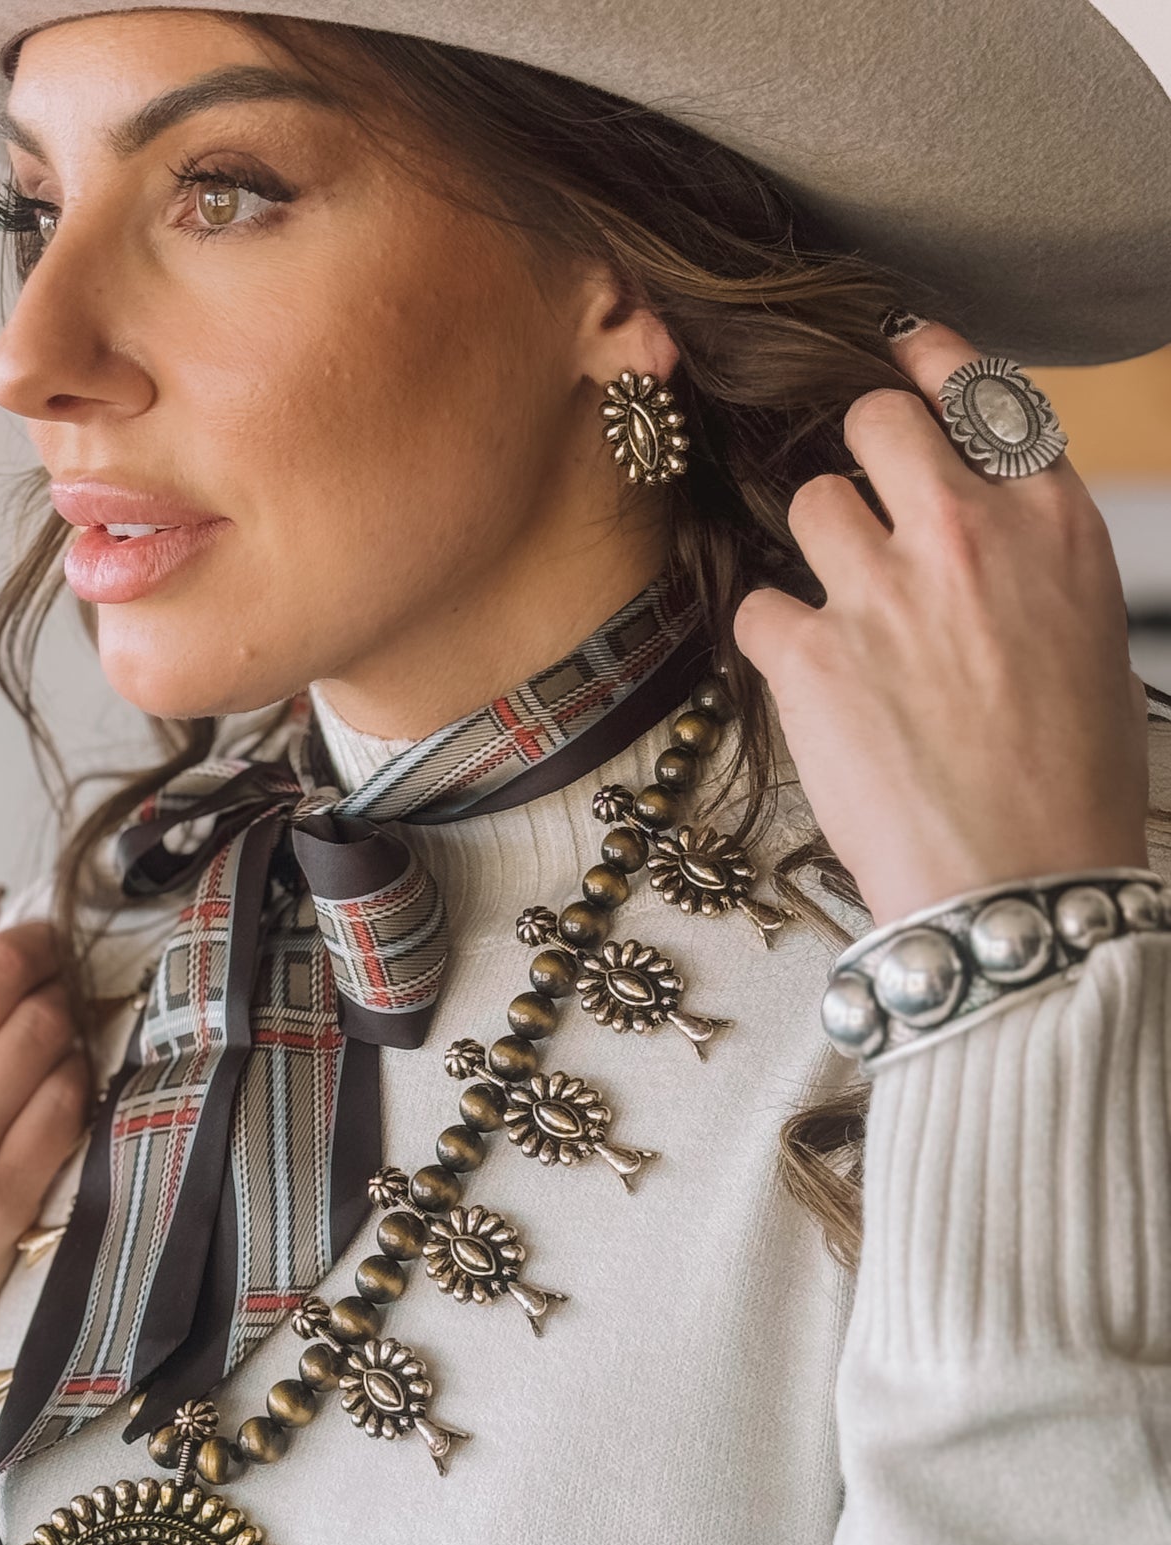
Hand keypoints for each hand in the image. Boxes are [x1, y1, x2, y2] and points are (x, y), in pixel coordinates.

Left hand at [733, 320, 1148, 925]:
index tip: (896, 352)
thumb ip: (1029, 560)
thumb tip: (980, 532)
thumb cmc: (1068, 784)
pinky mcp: (812, 654)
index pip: (978, 391)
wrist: (1019, 886)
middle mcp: (966, 535)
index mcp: (1053, 524)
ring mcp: (883, 589)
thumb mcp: (1089, 640)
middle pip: (873, 420)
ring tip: (844, 621)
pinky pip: (758, 603)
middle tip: (858, 505)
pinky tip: (810, 682)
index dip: (924, 362)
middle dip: (857, 451)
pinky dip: (774, 639)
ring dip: (816, 552)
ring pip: (810, 504)